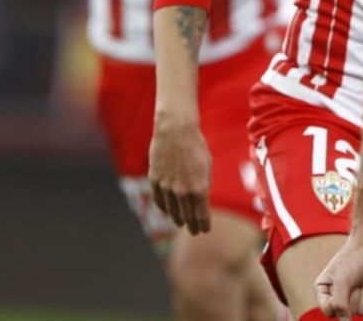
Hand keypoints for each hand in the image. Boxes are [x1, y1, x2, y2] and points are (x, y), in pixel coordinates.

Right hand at [148, 117, 211, 234]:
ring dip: (177, 219)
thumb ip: (204, 185)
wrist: (176, 130)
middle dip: (192, 225)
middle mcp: (183, 191)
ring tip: (181, 223)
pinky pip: (159, 200)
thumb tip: (201, 201)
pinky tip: (167, 211)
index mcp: (200, 188)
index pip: (201, 215)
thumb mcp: (207, 166)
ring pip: (172, 210)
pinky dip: (164, 208)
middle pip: (187, 216)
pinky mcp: (155, 180)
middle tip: (194, 232)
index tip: (205, 230)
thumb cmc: (196, 146)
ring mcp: (167, 187)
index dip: (203, 224)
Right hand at [315, 235, 362, 318]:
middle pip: (348, 314)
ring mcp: (354, 297)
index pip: (329, 312)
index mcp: (323, 291)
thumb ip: (339, 304)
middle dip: (356, 297)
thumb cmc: (353, 258)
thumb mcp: (342, 280)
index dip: (339, 304)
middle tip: (356, 281)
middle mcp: (337, 296)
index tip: (344, 288)